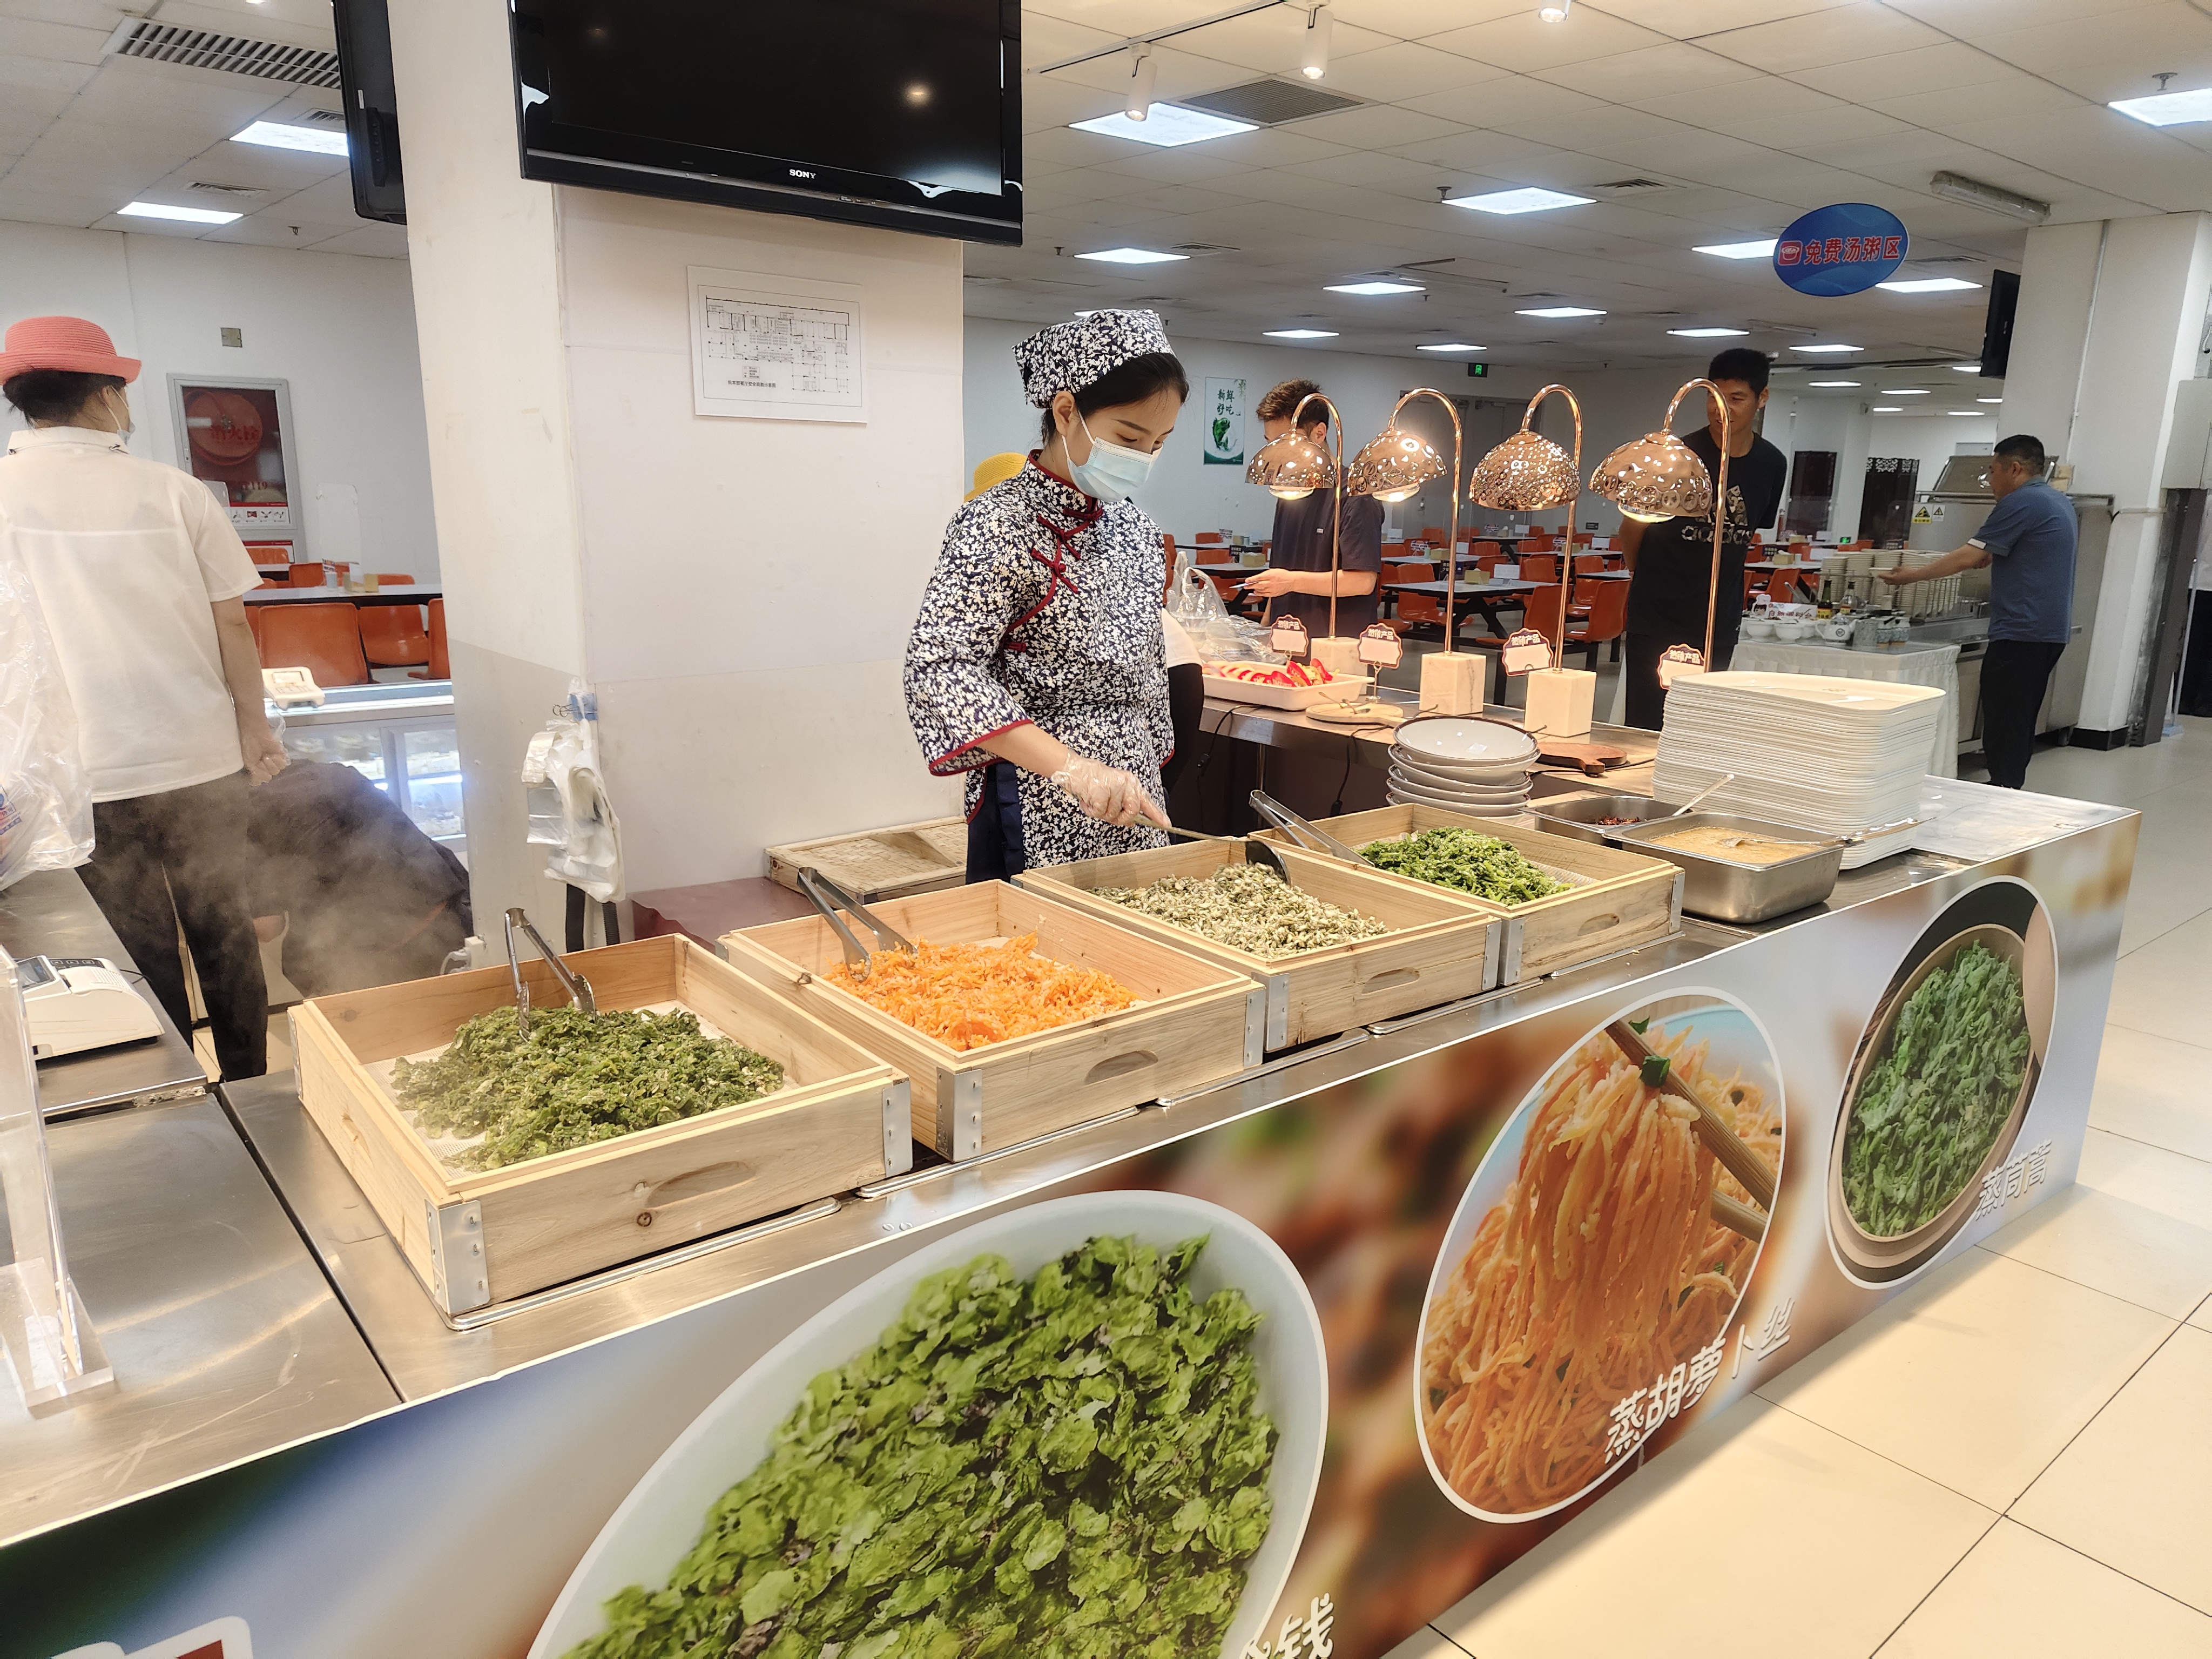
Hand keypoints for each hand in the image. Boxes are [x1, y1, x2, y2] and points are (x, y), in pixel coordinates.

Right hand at [240, 724, 287, 784]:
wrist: (255, 735)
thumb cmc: (248, 748)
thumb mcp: (248, 763)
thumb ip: (257, 774)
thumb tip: (267, 779)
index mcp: (256, 769)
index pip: (260, 781)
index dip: (260, 776)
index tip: (255, 768)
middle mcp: (265, 767)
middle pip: (270, 776)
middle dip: (264, 767)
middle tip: (260, 758)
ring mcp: (274, 762)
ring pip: (276, 771)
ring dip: (270, 763)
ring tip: (265, 755)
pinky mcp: (281, 756)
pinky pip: (283, 764)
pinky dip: (277, 759)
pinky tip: (272, 753)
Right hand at [1052, 755, 1170, 828]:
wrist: (1073, 769)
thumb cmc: (1091, 780)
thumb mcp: (1112, 791)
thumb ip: (1123, 806)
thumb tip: (1130, 822)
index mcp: (1130, 783)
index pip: (1146, 801)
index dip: (1156, 814)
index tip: (1165, 824)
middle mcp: (1125, 783)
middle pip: (1132, 812)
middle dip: (1120, 818)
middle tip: (1108, 814)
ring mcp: (1115, 787)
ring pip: (1113, 815)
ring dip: (1100, 813)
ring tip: (1094, 801)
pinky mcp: (1102, 791)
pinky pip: (1100, 813)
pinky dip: (1091, 811)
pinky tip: (1088, 801)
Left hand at [1241, 568, 1300, 598]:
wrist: (1291, 581)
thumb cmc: (1283, 575)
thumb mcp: (1273, 570)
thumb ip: (1265, 574)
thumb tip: (1257, 577)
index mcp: (1271, 575)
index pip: (1259, 577)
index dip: (1251, 579)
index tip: (1246, 581)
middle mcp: (1271, 582)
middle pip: (1258, 585)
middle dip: (1251, 586)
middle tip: (1245, 586)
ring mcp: (1272, 589)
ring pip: (1261, 590)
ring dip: (1255, 589)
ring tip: (1251, 588)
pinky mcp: (1274, 593)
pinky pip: (1264, 595)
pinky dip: (1259, 594)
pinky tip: (1256, 592)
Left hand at [1875, 568, 1909, 586]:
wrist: (1915, 576)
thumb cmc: (1908, 572)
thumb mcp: (1900, 568)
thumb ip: (1895, 568)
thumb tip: (1893, 569)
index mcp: (1893, 578)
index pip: (1885, 577)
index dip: (1881, 575)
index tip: (1878, 575)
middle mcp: (1895, 582)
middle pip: (1887, 581)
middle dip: (1884, 579)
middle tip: (1883, 576)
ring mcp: (1899, 583)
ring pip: (1892, 583)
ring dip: (1890, 580)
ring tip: (1890, 576)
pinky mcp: (1902, 583)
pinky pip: (1896, 582)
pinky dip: (1895, 580)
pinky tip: (1897, 577)